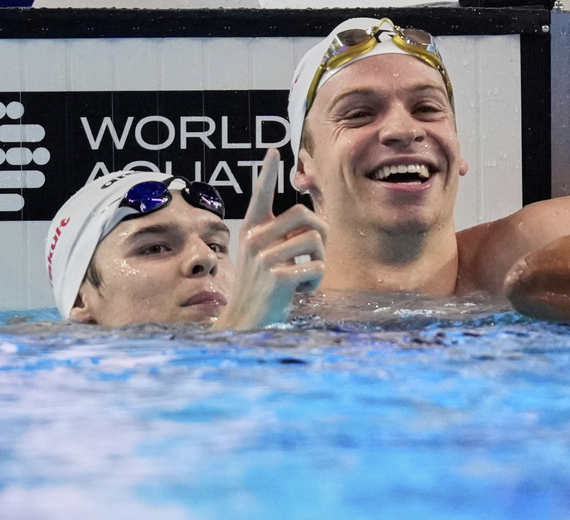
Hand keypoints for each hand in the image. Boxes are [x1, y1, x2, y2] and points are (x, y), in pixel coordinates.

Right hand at [213, 148, 327, 328]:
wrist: (248, 318)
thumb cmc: (264, 284)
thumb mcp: (266, 255)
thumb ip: (282, 237)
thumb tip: (312, 221)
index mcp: (252, 230)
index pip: (260, 196)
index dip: (267, 173)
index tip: (273, 151)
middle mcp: (254, 239)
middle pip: (304, 216)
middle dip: (322, 232)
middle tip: (316, 253)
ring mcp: (263, 259)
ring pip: (315, 242)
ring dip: (319, 262)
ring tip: (304, 276)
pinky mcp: (276, 278)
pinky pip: (315, 267)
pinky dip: (315, 281)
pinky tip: (301, 290)